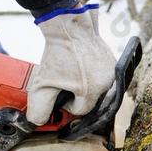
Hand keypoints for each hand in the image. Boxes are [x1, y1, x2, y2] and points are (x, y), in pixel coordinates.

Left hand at [26, 6, 115, 125]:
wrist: (69, 27)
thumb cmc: (57, 54)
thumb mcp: (42, 85)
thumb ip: (39, 108)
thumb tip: (38, 122)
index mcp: (92, 92)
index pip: (81, 111)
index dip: (67, 104)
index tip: (60, 91)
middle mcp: (107, 85)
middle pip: (92, 102)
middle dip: (77, 96)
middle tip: (65, 82)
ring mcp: (112, 73)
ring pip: (99, 91)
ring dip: (86, 87)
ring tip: (73, 74)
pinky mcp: (114, 63)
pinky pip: (104, 78)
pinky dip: (93, 76)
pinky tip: (81, 66)